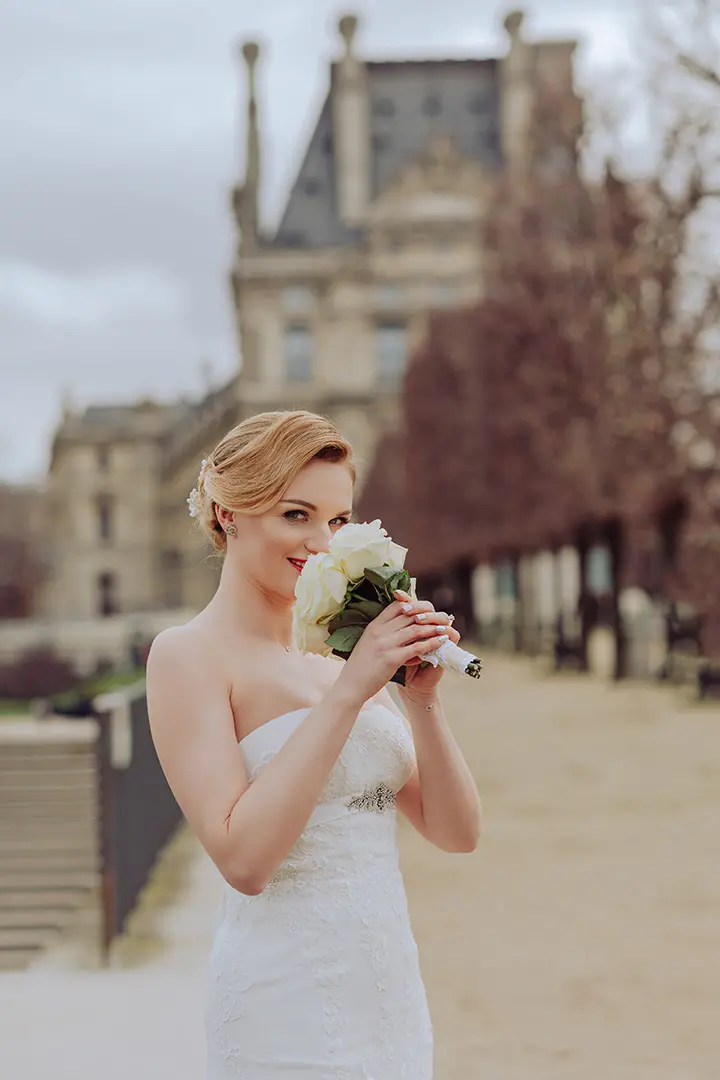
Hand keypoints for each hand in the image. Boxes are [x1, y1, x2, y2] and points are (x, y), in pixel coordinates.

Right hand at [338, 597, 453, 704]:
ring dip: (433, 628)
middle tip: (442, 617)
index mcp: (373, 626)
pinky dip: (431, 644)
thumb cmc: (360, 667)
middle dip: (428, 615)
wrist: (350, 686)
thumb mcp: (367, 643)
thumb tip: (399, 626)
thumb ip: (381, 633)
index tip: (426, 609)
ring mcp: (385, 644)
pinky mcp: (391, 659)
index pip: (396, 606)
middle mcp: (379, 632)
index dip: (414, 604)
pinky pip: (416, 648)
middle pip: (409, 615)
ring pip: (415, 630)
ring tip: (445, 628)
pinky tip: (440, 642)